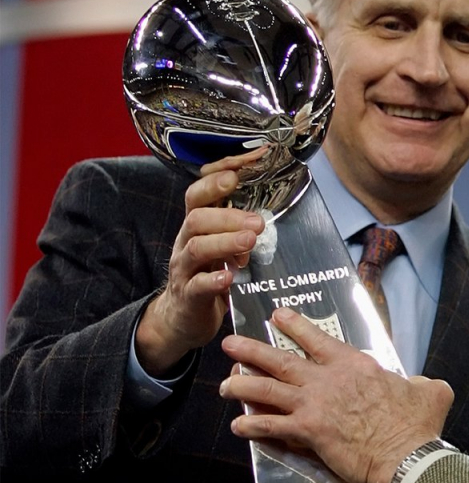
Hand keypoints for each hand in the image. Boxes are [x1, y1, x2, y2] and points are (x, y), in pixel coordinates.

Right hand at [135, 146, 269, 375]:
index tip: (247, 164)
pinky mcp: (188, 296)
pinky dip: (213, 281)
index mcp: (197, 225)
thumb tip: (271, 208)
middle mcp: (186, 241)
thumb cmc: (208, 275)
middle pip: (197, 217)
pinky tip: (229, 278)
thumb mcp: (224, 246)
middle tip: (259, 221)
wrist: (182, 318)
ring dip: (225, 241)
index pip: (200, 192)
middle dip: (228, 215)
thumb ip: (241, 228)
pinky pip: (197, 286)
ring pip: (196, 247)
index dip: (220, 175)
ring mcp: (184, 269)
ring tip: (250, 241)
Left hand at [219, 308, 453, 482]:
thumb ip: (421, 384)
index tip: (278, 316)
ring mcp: (315, 404)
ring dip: (243, 387)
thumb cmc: (416, 423)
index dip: (295, 326)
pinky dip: (253, 426)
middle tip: (232, 343)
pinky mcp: (309, 431)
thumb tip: (425, 385)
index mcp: (355, 365)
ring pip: (268, 391)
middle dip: (253, 351)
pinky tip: (239, 426)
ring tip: (224, 385)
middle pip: (281, 361)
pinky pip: (273, 426)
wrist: (405, 452)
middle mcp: (328, 379)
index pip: (318, 339)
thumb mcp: (429, 392)